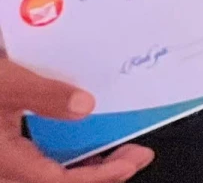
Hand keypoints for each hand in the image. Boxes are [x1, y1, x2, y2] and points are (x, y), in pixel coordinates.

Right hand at [1, 59, 151, 181]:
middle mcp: (6, 168)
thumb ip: (44, 95)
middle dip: (102, 172)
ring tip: (117, 151)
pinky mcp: (6, 152)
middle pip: (58, 181)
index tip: (131, 163)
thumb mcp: (7, 84)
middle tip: (136, 155)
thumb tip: (85, 106)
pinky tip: (82, 144)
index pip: (58, 181)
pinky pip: (39, 164)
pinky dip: (66, 158)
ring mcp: (6, 162)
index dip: (99, 175)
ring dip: (86, 167)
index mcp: (8, 160)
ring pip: (48, 175)